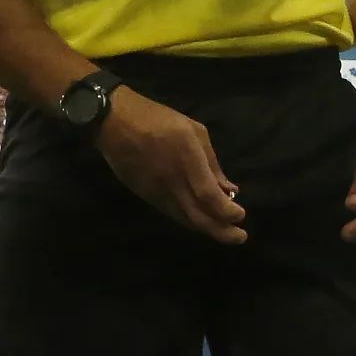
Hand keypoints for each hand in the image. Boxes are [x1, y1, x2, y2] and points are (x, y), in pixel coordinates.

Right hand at [94, 89, 246, 244]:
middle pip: (199, 217)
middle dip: (222, 232)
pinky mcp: (147, 197)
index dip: (227, 211)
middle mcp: (173, 181)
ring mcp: (158, 192)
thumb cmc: (158, 118)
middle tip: (240, 237)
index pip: (209, 196)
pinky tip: (201, 219)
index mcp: (187, 158)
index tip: (241, 215)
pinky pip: (173, 214)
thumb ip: (212, 161)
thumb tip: (228, 188)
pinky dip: (190, 220)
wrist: (115, 123)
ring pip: (185, 220)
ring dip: (207, 228)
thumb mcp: (193, 129)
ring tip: (224, 231)